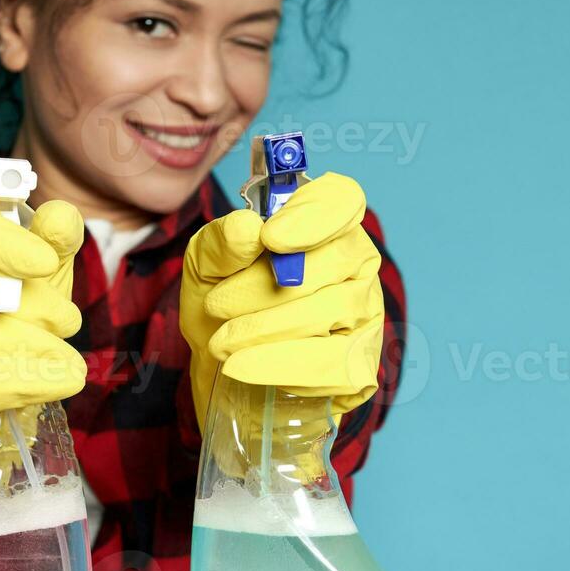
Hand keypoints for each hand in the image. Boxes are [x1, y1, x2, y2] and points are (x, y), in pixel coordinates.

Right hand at [0, 193, 84, 502]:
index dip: (1, 244)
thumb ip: (50, 239)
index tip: (46, 262)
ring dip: (35, 348)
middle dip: (38, 309)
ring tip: (65, 357)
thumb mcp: (29, 265)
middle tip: (67, 321)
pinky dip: (22, 384)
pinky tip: (54, 382)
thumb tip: (62, 219)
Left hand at [180, 172, 384, 438]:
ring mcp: (364, 315)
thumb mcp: (205, 267)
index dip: (313, 215)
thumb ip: (222, 243)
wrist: (218, 372)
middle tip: (217, 305)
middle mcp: (355, 264)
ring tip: (221, 341)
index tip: (270, 237)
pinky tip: (240, 367)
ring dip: (266, 327)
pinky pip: (332, 362)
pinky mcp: (359, 365)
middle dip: (266, 285)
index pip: (342, 199)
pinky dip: (279, 365)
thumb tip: (248, 228)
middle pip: (334, 260)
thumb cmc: (221, 305)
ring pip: (333, 311)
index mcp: (322, 224)